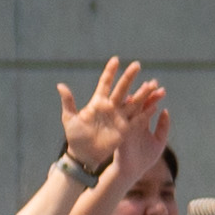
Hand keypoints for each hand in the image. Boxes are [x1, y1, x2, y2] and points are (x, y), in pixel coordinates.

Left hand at [54, 54, 160, 175]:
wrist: (83, 154)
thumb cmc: (74, 136)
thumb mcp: (69, 118)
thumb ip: (68, 102)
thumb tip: (60, 85)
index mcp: (97, 103)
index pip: (105, 83)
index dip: (110, 72)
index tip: (116, 59)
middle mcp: (110, 108)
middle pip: (122, 89)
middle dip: (129, 77)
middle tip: (137, 64)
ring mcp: (119, 118)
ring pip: (133, 102)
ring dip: (142, 93)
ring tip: (152, 83)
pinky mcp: (125, 130)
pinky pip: (137, 120)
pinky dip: (145, 113)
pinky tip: (155, 105)